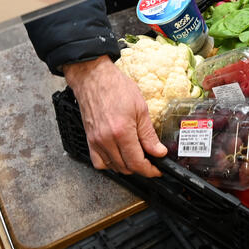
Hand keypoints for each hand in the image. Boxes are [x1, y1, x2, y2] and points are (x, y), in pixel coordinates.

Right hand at [62, 55, 165, 176]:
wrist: (93, 78)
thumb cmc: (116, 87)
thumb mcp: (141, 108)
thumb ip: (149, 134)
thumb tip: (158, 151)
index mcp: (122, 132)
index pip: (137, 162)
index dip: (150, 170)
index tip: (157, 170)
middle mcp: (106, 140)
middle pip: (125, 168)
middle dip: (140, 168)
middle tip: (150, 161)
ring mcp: (96, 141)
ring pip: (113, 167)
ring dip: (126, 167)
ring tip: (136, 157)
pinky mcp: (89, 140)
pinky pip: (98, 162)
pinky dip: (110, 164)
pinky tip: (118, 156)